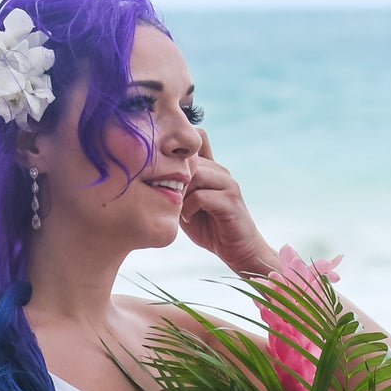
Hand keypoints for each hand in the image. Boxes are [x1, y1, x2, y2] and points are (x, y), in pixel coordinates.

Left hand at [179, 129, 276, 278]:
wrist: (238, 250)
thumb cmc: (210, 229)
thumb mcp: (187, 206)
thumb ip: (176, 190)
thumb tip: (152, 179)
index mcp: (212, 169)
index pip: (197, 140)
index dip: (179, 149)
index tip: (164, 172)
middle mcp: (221, 171)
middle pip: (190, 158)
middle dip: (173, 176)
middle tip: (166, 196)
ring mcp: (227, 184)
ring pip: (196, 174)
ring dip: (180, 192)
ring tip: (178, 208)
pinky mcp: (230, 200)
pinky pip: (201, 196)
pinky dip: (188, 208)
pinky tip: (188, 218)